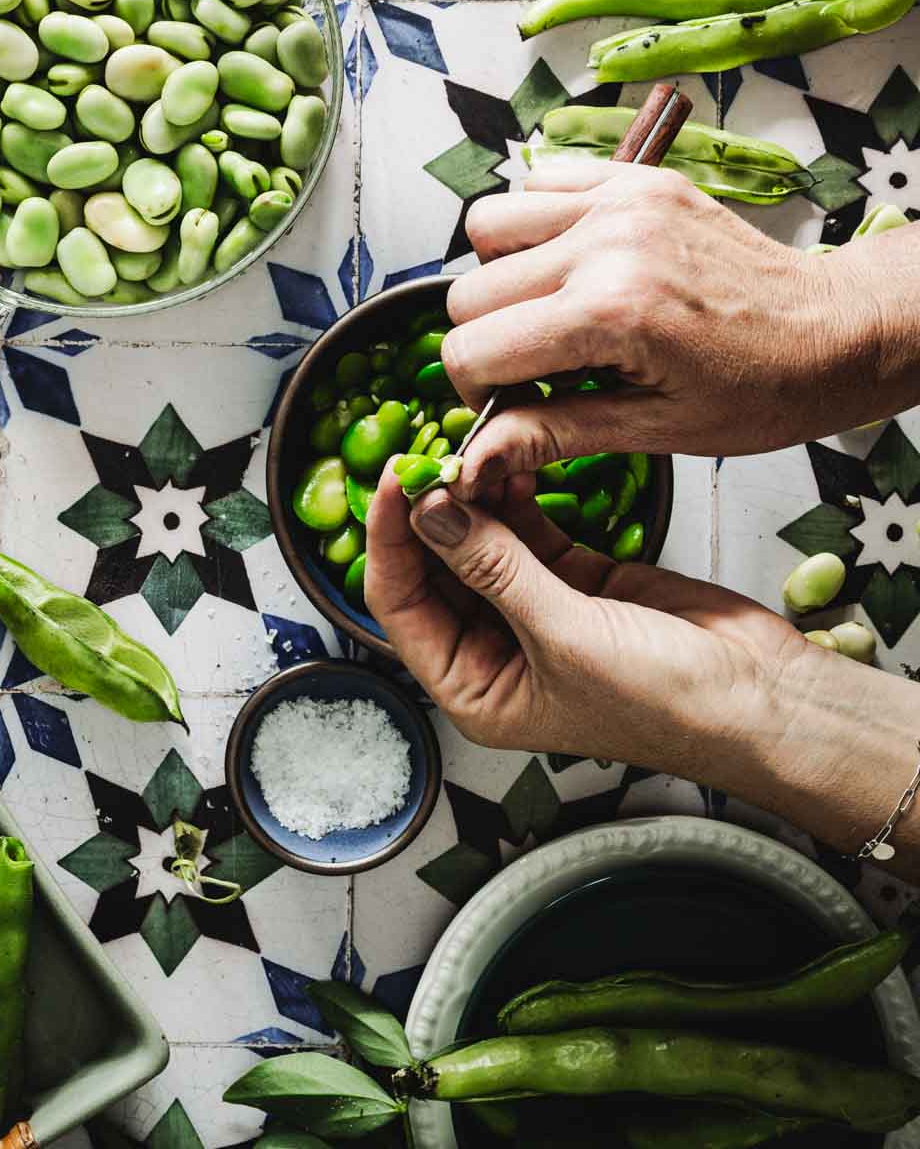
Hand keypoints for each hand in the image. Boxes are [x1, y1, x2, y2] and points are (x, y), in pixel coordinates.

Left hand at [365, 467, 800, 765]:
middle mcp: (496, 652)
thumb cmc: (667, 703)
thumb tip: (429, 510)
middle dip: (428, 509)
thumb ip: (493, 567)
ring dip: (472, 494)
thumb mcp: (563, 636)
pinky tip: (508, 462)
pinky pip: (527, 527)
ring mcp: (536, 611)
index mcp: (474, 688)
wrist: (762, 697)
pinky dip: (515, 494)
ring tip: (469, 447)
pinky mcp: (577, 577)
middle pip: (434, 566)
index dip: (389, 539)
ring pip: (480, 539)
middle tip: (428, 450)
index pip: (401, 604)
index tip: (398, 478)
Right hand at [441, 160, 892, 490]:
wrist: (835, 332)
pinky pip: (542, 182)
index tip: (508, 402)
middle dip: (485, 337)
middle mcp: (607, 245)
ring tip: (549, 306)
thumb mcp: (655, 431)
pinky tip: (573, 262)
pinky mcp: (637, 180)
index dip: (475, 389)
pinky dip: (538, 221)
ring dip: (501, 271)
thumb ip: (551, 432)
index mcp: (611, 314)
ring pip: (489, 224)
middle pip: (468, 290)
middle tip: (535, 363)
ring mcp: (621, 202)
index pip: (471, 348)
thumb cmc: (763, 389)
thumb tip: (475, 458)